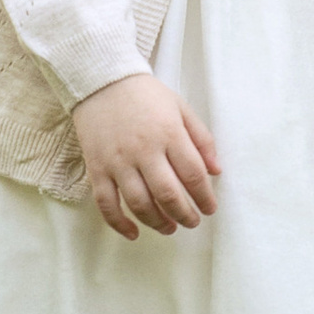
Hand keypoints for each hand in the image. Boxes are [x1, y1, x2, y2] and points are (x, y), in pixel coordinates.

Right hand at [72, 73, 221, 239]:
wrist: (102, 81)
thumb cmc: (145, 95)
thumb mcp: (180, 108)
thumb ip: (201, 139)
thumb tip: (216, 171)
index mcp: (168, 133)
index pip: (193, 174)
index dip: (204, 197)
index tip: (210, 208)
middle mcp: (144, 150)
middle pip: (168, 194)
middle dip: (185, 215)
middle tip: (193, 222)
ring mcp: (118, 162)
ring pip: (139, 204)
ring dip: (158, 222)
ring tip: (170, 228)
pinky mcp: (97, 168)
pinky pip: (107, 204)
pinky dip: (119, 224)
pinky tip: (134, 233)